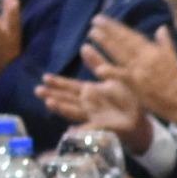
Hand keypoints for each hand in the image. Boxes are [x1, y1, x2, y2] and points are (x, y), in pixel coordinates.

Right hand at [37, 71, 152, 153]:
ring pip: (74, 111)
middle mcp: (87, 104)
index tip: (44, 77)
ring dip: (61, 108)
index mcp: (89, 92)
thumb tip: (84, 47)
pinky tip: (70, 130)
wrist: (139, 119)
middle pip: (67, 98)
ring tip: (49, 102)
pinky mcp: (101, 126)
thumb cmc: (125, 98)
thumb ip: (97, 64)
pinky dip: (80, 130)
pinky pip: (90, 129)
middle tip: (38, 90)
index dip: (58, 82)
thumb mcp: (111, 77)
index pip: (70, 86)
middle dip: (53, 94)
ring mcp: (92, 116)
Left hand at [83, 16, 176, 125]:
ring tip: (92, 34)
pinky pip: (121, 77)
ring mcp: (139, 70)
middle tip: (95, 21)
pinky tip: (99, 69)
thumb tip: (161, 28)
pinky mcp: (137, 85)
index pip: (131, 35)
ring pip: (120, 53)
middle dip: (108, 30)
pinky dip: (111, 72)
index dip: (116, 27)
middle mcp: (145, 57)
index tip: (103, 20)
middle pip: (123, 41)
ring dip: (106, 43)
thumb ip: (164, 42)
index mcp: (152, 51)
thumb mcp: (173, 58)